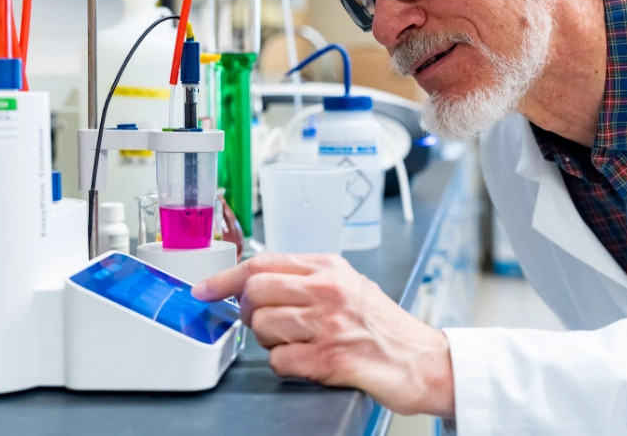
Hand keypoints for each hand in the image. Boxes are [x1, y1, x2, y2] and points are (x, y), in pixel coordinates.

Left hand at [192, 253, 454, 418]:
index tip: (205, 288)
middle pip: (255, 291)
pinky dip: (285, 364)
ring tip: (295, 341)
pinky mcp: (330, 358)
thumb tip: (257, 280)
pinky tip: (307, 360)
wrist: (421, 359)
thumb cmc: (383, 323)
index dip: (226, 277)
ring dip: (268, 340)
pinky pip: (279, 361)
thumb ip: (307, 277)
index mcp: (329, 267)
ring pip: (262, 327)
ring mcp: (328, 324)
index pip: (263, 263)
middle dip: (247, 310)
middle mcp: (328, 290)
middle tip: (261, 320)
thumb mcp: (348, 283)